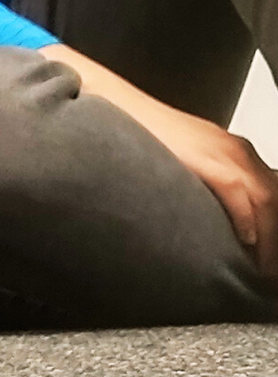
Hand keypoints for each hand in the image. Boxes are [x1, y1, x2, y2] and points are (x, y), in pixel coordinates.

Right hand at [135, 104, 277, 281]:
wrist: (115, 104)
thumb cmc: (140, 135)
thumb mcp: (182, 161)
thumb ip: (200, 184)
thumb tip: (205, 218)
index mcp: (234, 151)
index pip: (271, 194)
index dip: (274, 229)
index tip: (267, 260)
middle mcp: (237, 150)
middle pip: (275, 199)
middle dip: (276, 240)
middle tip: (269, 272)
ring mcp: (224, 152)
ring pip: (267, 200)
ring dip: (270, 239)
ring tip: (262, 269)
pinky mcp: (206, 158)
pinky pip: (239, 193)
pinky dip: (248, 219)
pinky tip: (247, 241)